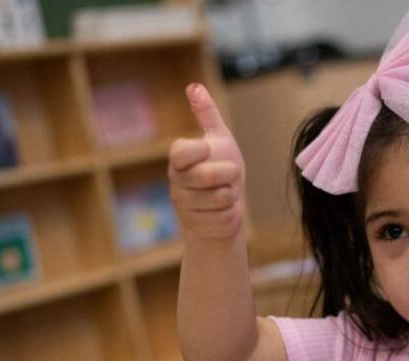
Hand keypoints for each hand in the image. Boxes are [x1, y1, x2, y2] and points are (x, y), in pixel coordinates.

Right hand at [168, 83, 245, 238]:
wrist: (223, 208)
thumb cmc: (222, 170)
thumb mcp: (218, 139)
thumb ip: (207, 114)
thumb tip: (194, 86)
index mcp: (179, 158)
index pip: (181, 151)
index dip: (201, 151)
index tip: (209, 150)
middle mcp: (176, 181)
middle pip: (209, 176)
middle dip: (230, 174)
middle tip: (230, 174)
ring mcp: (184, 205)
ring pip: (221, 197)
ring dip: (232, 195)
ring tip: (224, 193)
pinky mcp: (197, 226)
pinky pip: (226, 216)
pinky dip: (232, 213)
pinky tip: (223, 211)